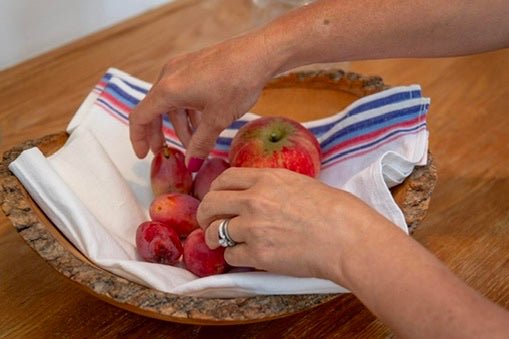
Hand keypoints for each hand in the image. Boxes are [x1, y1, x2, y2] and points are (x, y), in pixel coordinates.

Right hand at [129, 32, 277, 169]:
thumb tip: (191, 165)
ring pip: (171, 102)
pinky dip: (188, 111)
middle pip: (154, 109)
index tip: (143, 155)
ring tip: (194, 142)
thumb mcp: (217, 120)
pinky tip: (204, 123)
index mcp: (168, 89)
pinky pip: (183, 92)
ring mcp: (182, 67)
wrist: (260, 53)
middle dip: (159, 133)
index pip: (140, 117)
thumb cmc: (237, 83)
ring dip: (180, 124)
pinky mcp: (195, 65)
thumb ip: (200, 144)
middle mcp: (169, 75)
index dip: (138, 139)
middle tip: (166, 152)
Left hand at [196, 167, 385, 284]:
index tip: (216, 198)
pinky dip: (235, 257)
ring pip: (215, 232)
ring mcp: (253, 227)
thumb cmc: (337, 210)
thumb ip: (274, 186)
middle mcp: (254, 200)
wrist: (348, 238)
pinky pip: (230, 255)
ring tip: (221, 242)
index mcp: (266, 178)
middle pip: (210, 203)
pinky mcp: (258, 254)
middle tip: (208, 222)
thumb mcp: (302, 183)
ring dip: (215, 238)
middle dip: (205, 214)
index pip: (224, 178)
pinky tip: (247, 255)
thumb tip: (260, 193)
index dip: (215, 189)